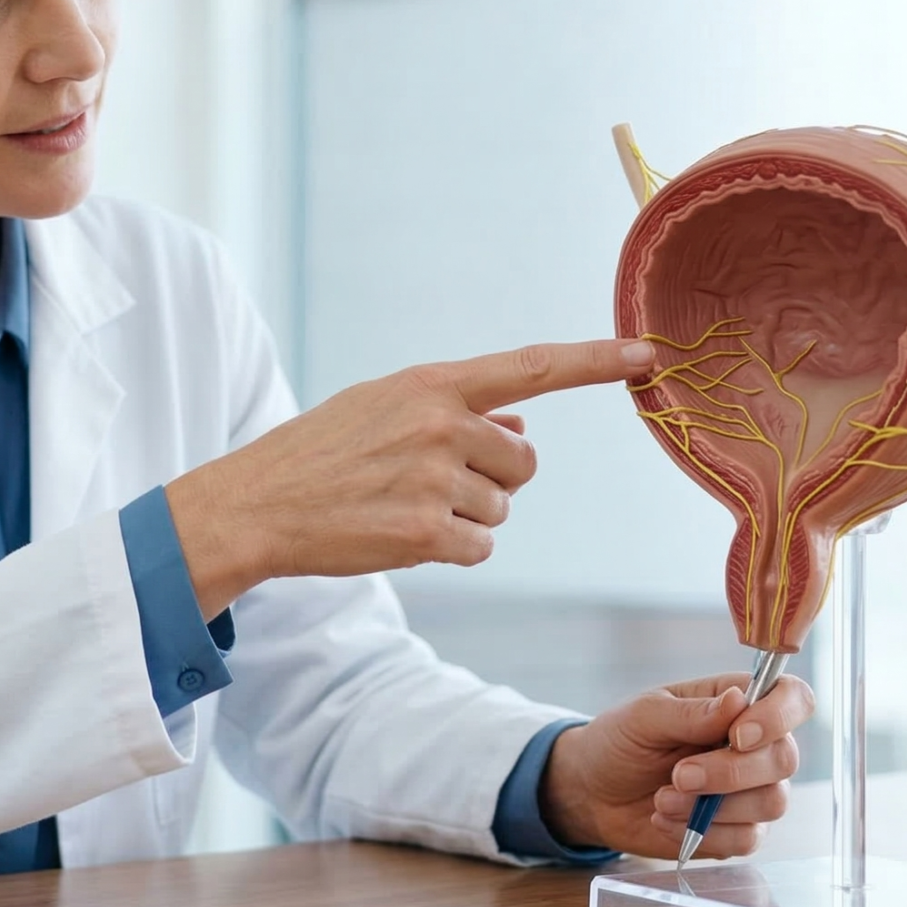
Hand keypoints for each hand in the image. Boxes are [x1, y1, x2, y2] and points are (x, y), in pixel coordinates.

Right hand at [163, 339, 658, 616]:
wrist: (255, 504)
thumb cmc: (319, 453)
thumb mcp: (380, 408)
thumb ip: (453, 412)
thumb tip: (520, 431)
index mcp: (431, 384)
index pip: (532, 367)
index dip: (596, 362)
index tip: (651, 356)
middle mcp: (440, 424)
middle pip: (523, 463)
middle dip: (493, 480)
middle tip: (428, 483)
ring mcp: (434, 479)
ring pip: (501, 510)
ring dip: (465, 517)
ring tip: (400, 506)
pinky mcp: (426, 533)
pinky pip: (480, 546)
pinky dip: (452, 550)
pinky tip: (402, 536)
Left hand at [535, 672, 815, 859]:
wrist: (594, 792)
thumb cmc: (620, 742)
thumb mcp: (644, 717)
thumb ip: (692, 712)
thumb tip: (739, 700)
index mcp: (738, 704)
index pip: (792, 699)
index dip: (778, 717)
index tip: (737, 735)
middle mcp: (755, 746)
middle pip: (784, 759)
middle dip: (729, 772)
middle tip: (679, 775)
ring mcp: (751, 791)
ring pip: (772, 803)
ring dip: (712, 806)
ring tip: (662, 799)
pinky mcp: (739, 829)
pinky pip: (747, 839)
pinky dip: (702, 832)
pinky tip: (665, 819)